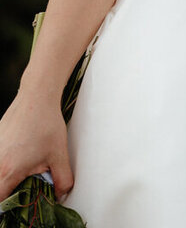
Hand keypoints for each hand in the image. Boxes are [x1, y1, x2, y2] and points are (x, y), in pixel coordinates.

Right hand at [0, 88, 72, 202]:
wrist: (36, 95)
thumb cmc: (46, 123)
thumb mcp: (59, 154)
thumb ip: (62, 179)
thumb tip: (61, 194)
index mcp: (8, 171)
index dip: (8, 207)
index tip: (18, 203)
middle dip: (7, 192)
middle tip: (22, 186)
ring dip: (5, 176)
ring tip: (22, 167)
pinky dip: (4, 162)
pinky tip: (19, 154)